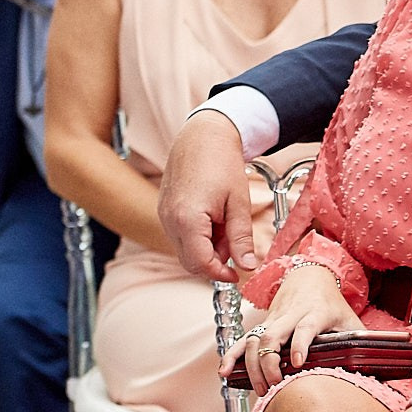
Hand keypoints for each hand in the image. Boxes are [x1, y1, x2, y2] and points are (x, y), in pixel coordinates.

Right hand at [160, 111, 254, 280]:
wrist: (201, 136)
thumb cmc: (221, 164)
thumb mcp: (238, 203)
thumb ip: (241, 238)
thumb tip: (247, 267)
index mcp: (187, 220)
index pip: (200, 264)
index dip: (221, 274)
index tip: (239, 275)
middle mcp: (169, 220)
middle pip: (189, 261)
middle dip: (215, 261)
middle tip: (236, 245)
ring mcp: (164, 215)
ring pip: (185, 249)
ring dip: (207, 248)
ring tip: (226, 224)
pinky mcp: (164, 210)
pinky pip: (180, 235)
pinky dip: (198, 236)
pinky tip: (214, 218)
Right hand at [219, 263, 361, 390]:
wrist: (309, 276)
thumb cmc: (333, 304)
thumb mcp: (350, 319)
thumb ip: (361, 342)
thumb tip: (377, 367)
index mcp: (315, 312)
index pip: (305, 327)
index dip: (299, 344)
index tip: (296, 363)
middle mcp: (290, 314)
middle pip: (272, 335)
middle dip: (269, 362)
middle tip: (274, 385)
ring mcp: (273, 319)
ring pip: (254, 339)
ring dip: (252, 364)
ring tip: (259, 387)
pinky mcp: (261, 324)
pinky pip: (242, 339)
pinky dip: (232, 355)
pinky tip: (225, 371)